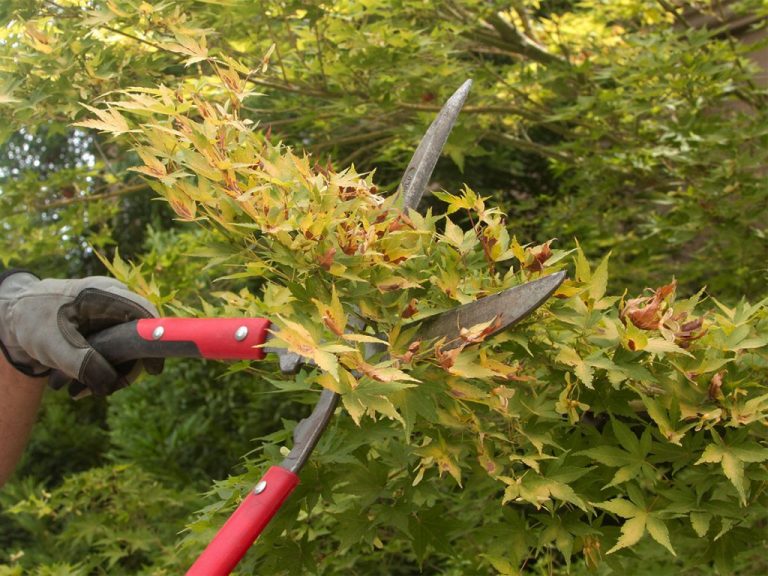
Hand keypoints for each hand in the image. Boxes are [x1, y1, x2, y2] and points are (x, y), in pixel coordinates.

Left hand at [0, 271, 162, 396]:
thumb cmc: (32, 320)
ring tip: (76, 390)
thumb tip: (109, 385)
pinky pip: (113, 353)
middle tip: (103, 390)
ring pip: (126, 349)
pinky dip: (99, 370)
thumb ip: (84, 364)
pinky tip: (77, 385)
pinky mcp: (103, 330)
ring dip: (106, 374)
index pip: (145, 314)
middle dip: (123, 368)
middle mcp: (114, 303)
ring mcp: (109, 317)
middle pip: (138, 338)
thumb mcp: (55, 345)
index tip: (154, 370)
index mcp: (105, 294)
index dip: (156, 340)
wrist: (11, 315)